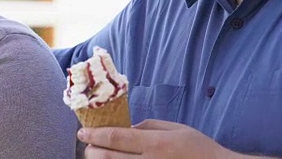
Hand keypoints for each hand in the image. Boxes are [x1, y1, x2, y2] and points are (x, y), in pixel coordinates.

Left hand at [78, 119, 239, 158]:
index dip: (95, 134)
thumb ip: (149, 125)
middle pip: (109, 158)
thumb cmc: (199, 149)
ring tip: (95, 156)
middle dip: (92, 151)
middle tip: (86, 145)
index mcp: (156, 144)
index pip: (116, 137)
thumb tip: (126, 126)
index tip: (82, 131)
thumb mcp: (176, 129)